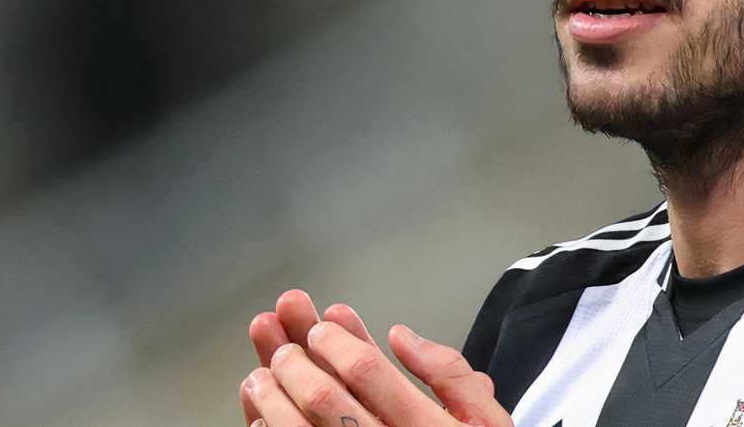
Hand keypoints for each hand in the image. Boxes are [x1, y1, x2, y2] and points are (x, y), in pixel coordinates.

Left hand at [239, 292, 507, 426]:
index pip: (367, 370)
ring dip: (271, 400)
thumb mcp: (486, 422)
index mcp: (423, 426)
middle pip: (324, 398)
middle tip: (284, 351)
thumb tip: (401, 337)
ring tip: (258, 378)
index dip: (336, 341)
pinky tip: (260, 421)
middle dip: (294, 364)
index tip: (323, 327)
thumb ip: (450, 374)